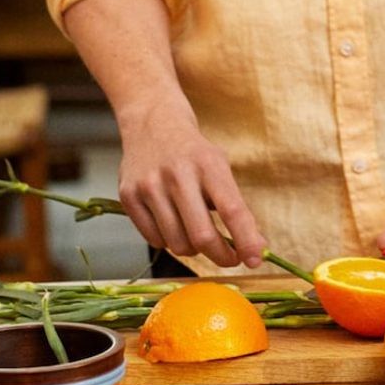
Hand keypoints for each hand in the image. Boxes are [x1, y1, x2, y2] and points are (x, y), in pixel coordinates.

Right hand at [113, 102, 264, 270]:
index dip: (246, 240)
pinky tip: (172, 223)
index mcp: (208, 164)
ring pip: (177, 243)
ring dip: (193, 249)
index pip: (232, 210)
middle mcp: (177, 174)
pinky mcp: (128, 196)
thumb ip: (236, 208)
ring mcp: (149, 185)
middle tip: (230, 258)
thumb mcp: (220, 168)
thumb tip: (256, 249)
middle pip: (202, 236)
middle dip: (220, 256)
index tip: (255, 259)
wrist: (153, 124)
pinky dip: (168, 241)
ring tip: (196, 233)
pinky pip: (154, 240)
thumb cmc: (193, 153)